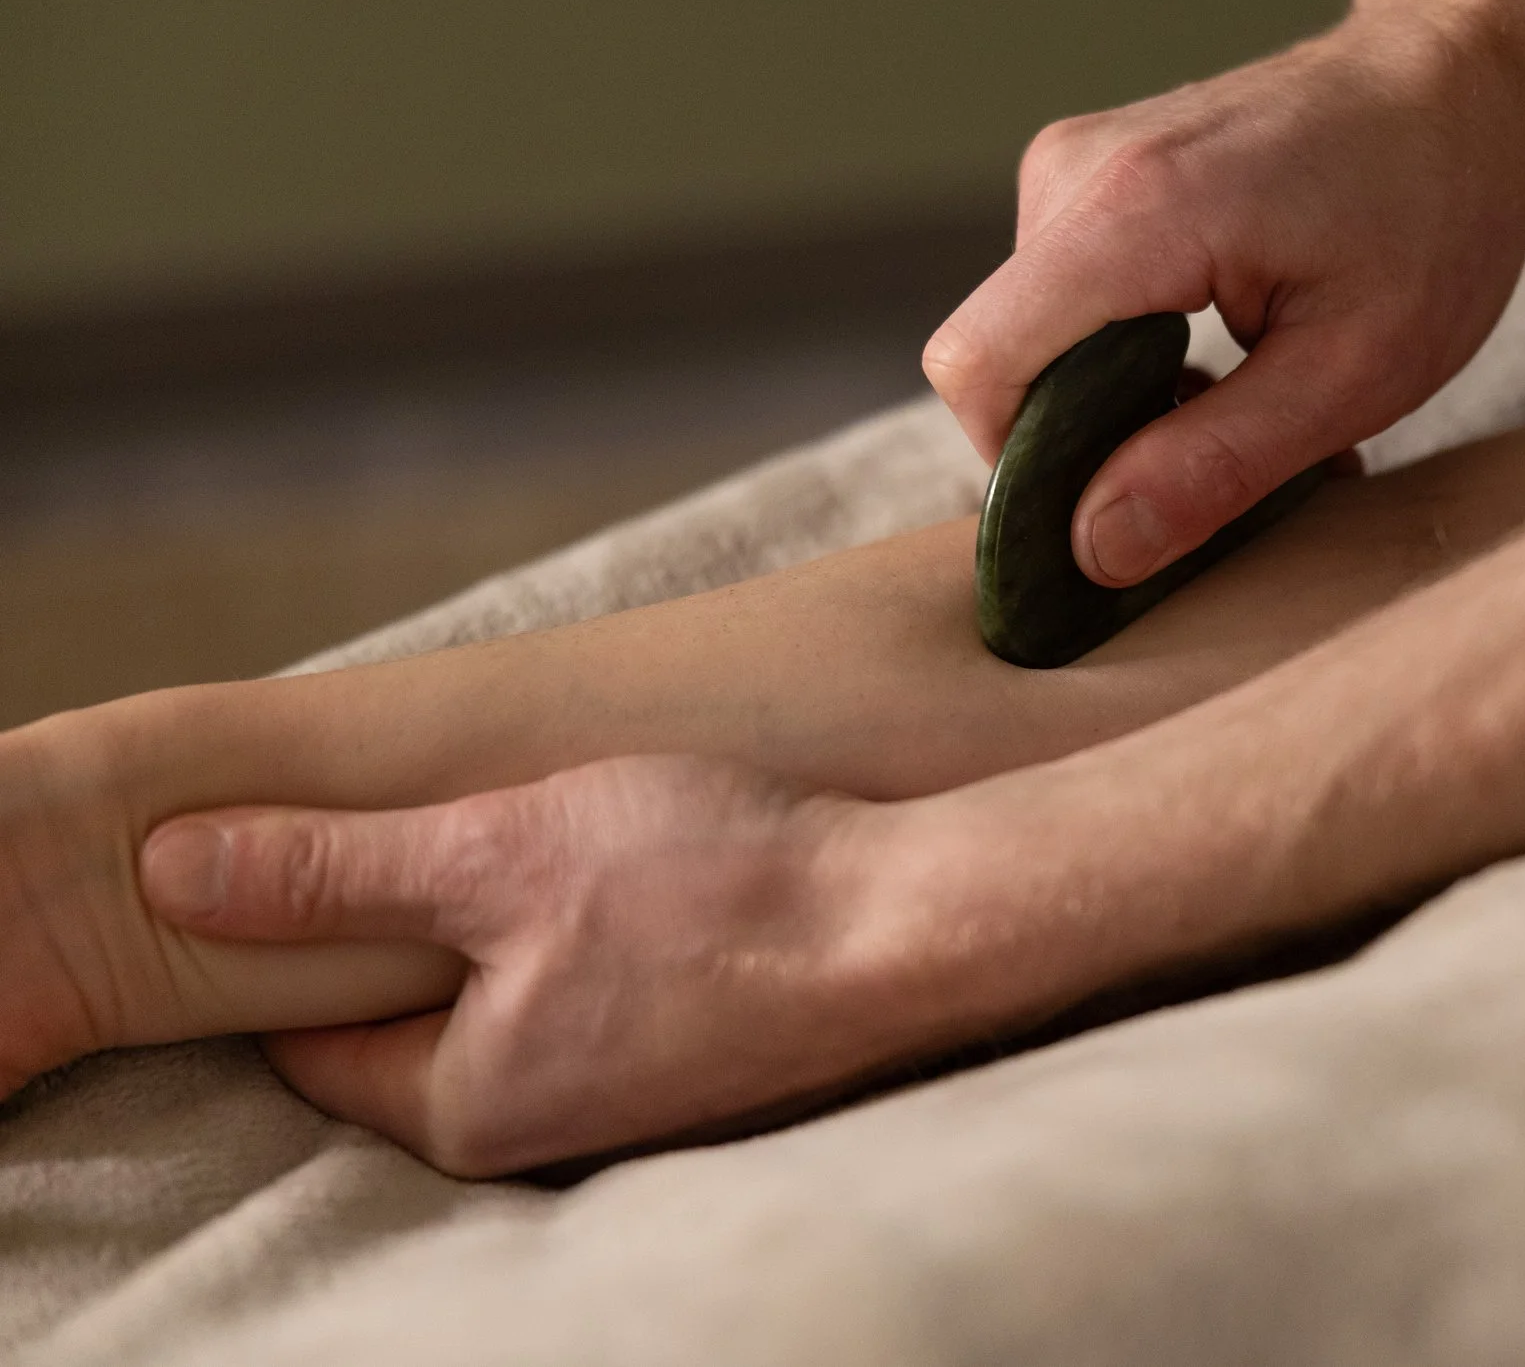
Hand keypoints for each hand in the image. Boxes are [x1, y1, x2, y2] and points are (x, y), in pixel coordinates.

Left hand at [137, 755, 1038, 1176]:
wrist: (925, 923)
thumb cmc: (719, 889)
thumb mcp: (497, 849)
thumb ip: (331, 870)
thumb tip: (169, 872)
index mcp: (466, 1101)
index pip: (311, 1038)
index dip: (298, 932)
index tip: (320, 846)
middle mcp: (543, 1132)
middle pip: (423, 1025)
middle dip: (418, 925)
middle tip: (447, 821)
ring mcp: (636, 1108)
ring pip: (524, 1008)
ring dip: (523, 926)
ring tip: (564, 833)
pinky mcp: (709, 1068)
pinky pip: (609, 1004)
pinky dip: (605, 941)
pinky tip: (649, 873)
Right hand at [923, 10, 1524, 586]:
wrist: (1460, 72)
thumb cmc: (1435, 210)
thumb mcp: (1352, 374)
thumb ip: (1213, 468)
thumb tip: (1092, 548)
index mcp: (1131, 214)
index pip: (979, 368)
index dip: (1023, 471)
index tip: (1122, 516)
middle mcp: (1075, 172)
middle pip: (1006, 363)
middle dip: (1095, 444)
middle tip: (1230, 464)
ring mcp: (1077, 164)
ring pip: (1037, 343)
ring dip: (1127, 404)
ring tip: (1251, 403)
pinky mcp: (1094, 174)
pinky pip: (1067, 304)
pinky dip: (1134, 356)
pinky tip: (1234, 361)